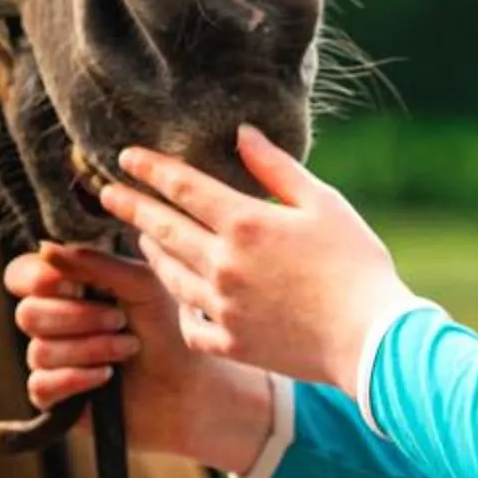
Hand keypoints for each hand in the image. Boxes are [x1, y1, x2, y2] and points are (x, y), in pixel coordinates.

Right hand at [6, 242, 278, 473]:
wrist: (189, 387)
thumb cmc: (168, 329)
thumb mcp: (141, 284)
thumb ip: (95, 263)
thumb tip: (45, 247)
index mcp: (67, 287)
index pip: (22, 275)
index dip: (40, 279)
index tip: (76, 286)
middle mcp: (53, 322)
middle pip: (28, 314)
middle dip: (79, 318)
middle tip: (120, 320)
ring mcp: (51, 361)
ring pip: (39, 351)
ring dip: (91, 348)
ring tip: (127, 349)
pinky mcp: (55, 398)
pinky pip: (41, 385)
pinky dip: (78, 378)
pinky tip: (107, 377)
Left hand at [98, 125, 412, 393]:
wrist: (371, 340)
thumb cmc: (356, 264)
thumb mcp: (323, 203)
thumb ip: (276, 168)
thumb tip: (243, 134)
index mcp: (245, 223)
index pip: (183, 188)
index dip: (151, 169)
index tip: (125, 157)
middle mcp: (223, 264)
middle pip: (163, 229)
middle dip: (130, 208)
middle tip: (106, 194)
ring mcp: (222, 307)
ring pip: (169, 275)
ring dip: (152, 252)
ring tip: (143, 238)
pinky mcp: (230, 343)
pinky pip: (190, 324)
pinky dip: (183, 308)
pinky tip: (184, 298)